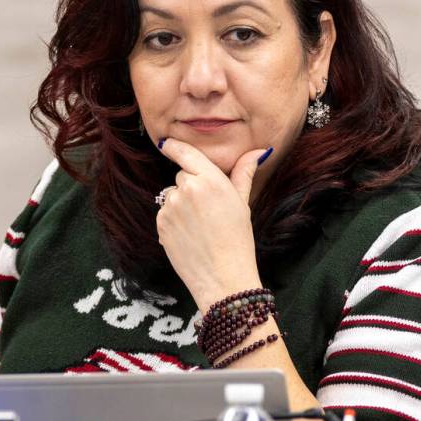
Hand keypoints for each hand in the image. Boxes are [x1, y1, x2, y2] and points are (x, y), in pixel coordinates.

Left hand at [155, 138, 270, 311]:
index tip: (167, 143)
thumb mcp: (242, 203)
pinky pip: (164, 213)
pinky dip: (173, 221)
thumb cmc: (237, 239)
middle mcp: (188, 189)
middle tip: (208, 209)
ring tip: (200, 226)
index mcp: (210, 180)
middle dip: (191, 186)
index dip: (175, 146)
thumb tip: (259, 151)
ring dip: (181, 205)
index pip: (185, 152)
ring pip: (172, 195)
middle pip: (182, 176)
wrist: (223, 276)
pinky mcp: (161, 224)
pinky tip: (189, 235)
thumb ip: (244, 173)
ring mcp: (171, 207)